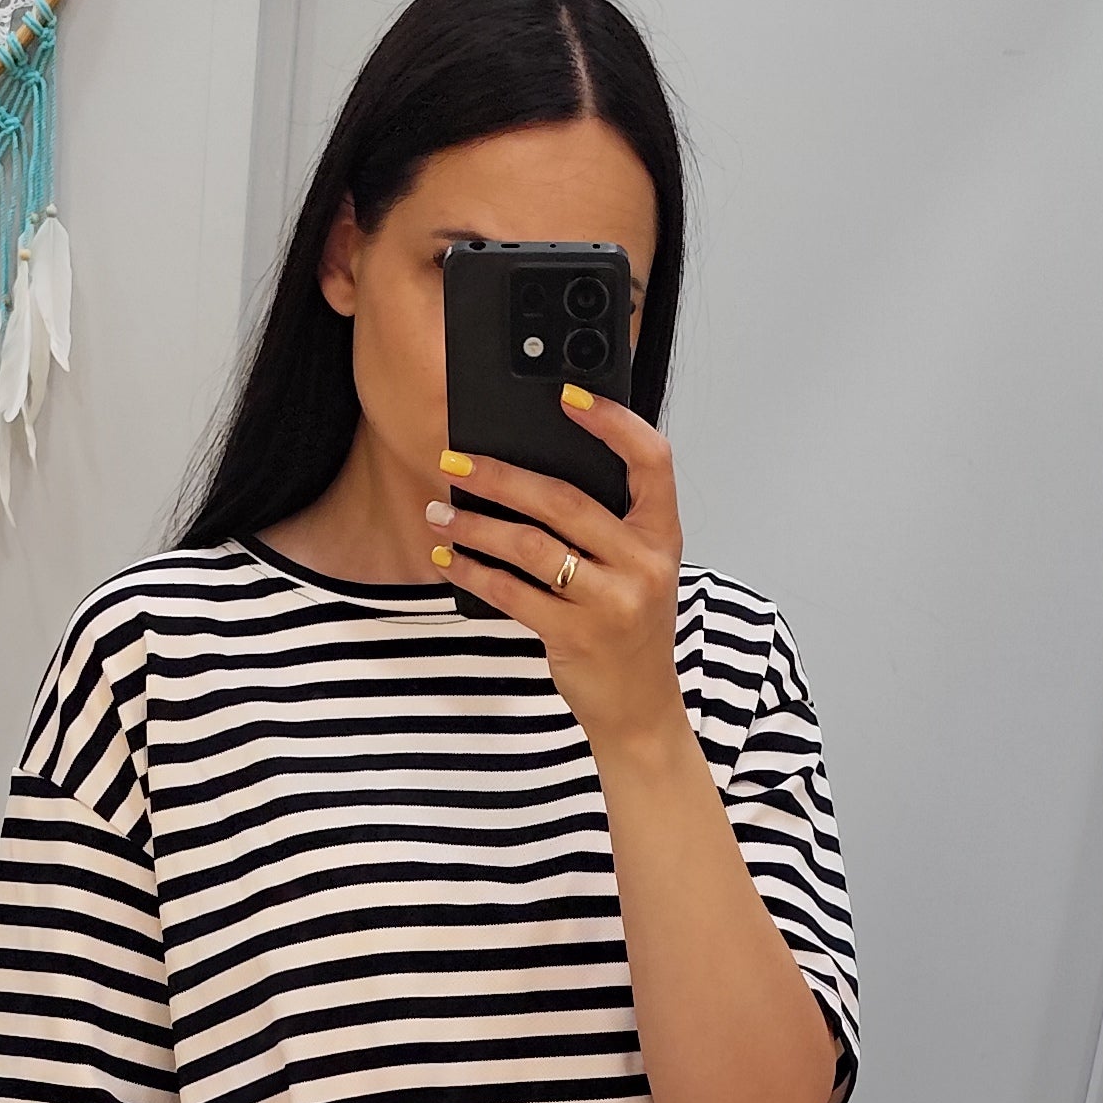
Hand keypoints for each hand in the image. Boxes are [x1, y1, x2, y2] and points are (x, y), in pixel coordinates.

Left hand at [430, 397, 686, 762]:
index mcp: (662, 535)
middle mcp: (644, 564)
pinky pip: (514, 593)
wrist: (640, 708)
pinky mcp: (577, 637)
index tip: (567, 395)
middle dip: (500, 476)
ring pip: (531, 545)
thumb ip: (606, 524)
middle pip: (565, 500)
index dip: (613, 421)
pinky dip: (475, 572)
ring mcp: (612, 603)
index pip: (651, 460)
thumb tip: (526, 474)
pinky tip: (450, 559)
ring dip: (475, 526)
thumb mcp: (638, 569)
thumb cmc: (629, 628)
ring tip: (440, 514)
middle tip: (454, 461)